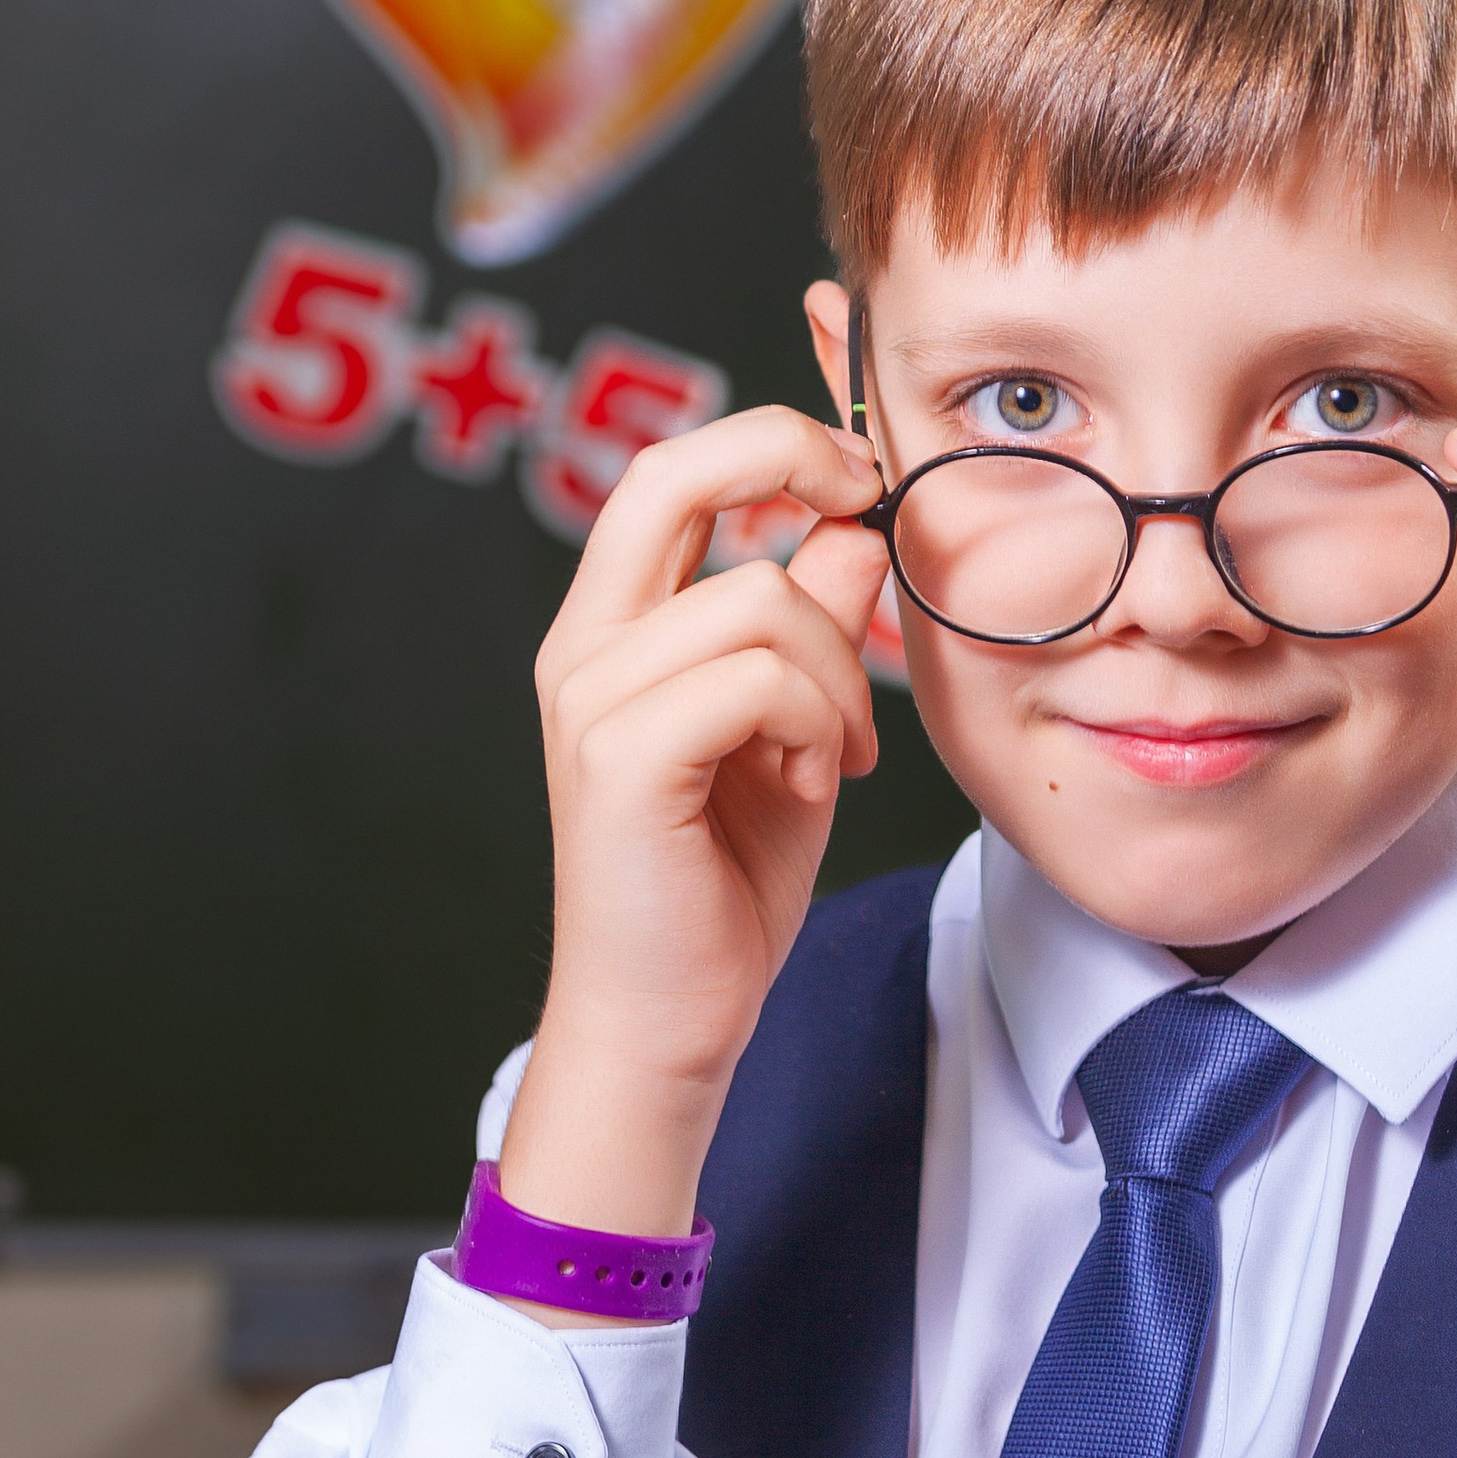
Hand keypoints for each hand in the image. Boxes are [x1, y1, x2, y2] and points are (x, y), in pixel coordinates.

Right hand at [501, 408, 887, 1250]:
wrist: (671, 1018)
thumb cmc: (726, 886)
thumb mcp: (797, 733)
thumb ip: (814, 626)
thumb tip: (856, 523)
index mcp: (615, 631)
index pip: (671, 471)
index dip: (771, 439)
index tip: (859, 475)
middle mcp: (585, 648)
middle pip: (674, 473)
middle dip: (796, 461)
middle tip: (871, 510)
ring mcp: (592, 699)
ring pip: (761, 600)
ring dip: (840, 677)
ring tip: (837, 756)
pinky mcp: (621, 758)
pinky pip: (759, 679)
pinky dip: (819, 725)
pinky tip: (816, 782)